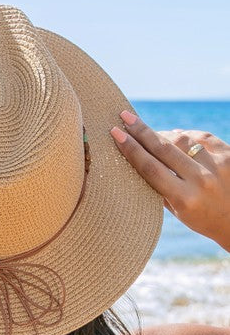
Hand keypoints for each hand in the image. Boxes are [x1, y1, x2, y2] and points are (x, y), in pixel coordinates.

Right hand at [110, 111, 229, 251]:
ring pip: (182, 139)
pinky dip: (187, 135)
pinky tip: (176, 136)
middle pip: (164, 148)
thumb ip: (160, 186)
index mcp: (184, 199)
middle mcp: (201, 180)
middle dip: (141, 131)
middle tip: (125, 116)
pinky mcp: (229, 155)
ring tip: (151, 134)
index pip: (151, 168)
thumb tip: (140, 156)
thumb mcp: (177, 211)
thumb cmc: (202, 218)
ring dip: (163, 134)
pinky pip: (202, 137)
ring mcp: (218, 165)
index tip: (116, 133)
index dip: (131, 149)